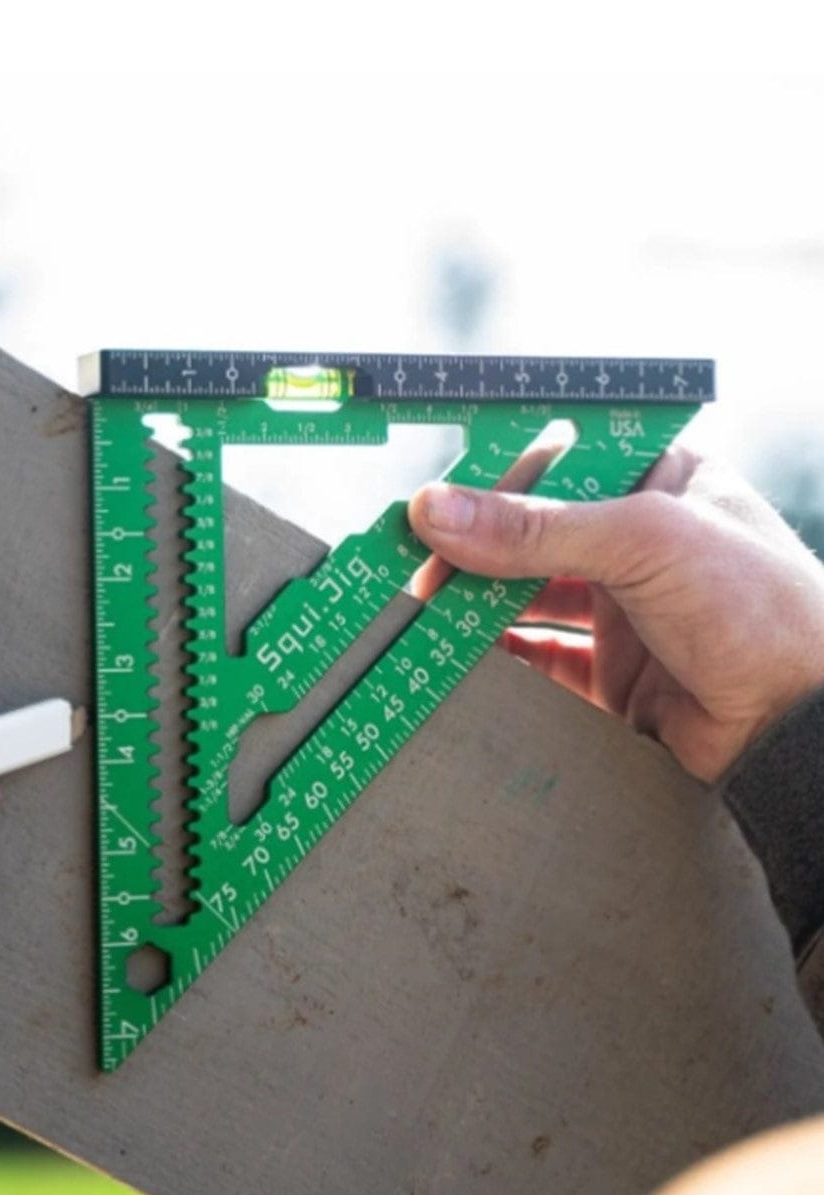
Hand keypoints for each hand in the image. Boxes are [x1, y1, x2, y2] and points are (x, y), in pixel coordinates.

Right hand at [408, 446, 823, 781]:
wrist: (801, 727)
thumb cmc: (764, 608)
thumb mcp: (644, 540)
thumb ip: (536, 528)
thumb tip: (441, 511)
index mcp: (663, 482)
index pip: (562, 461)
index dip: (497, 473)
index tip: (436, 491)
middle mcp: (643, 544)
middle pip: (537, 533)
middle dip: (475, 545)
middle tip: (416, 556)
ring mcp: (628, 611)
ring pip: (531, 598)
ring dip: (478, 603)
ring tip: (424, 606)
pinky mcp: (616, 675)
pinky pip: (541, 660)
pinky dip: (499, 658)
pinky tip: (462, 653)